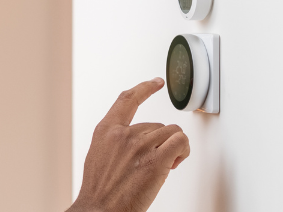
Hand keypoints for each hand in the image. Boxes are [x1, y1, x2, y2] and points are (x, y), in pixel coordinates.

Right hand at [69, 78, 190, 211]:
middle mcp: (123, 135)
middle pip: (156, 124)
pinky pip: (180, 142)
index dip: (144, 89)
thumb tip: (136, 143)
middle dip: (161, 142)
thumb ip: (116, 143)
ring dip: (173, 148)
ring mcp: (140, 146)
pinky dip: (183, 150)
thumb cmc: (100, 190)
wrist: (100, 209)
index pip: (127, 100)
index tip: (155, 83)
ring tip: (167, 164)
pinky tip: (177, 161)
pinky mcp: (156, 161)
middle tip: (157, 161)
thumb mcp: (98, 156)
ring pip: (171, 133)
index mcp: (106, 132)